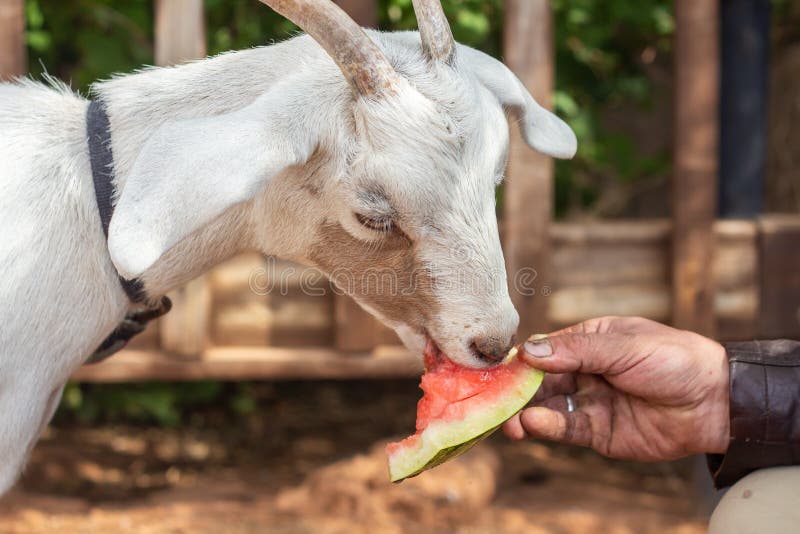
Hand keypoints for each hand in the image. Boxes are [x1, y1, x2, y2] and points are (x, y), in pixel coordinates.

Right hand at [503, 316, 729, 460]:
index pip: (547, 350)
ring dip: (526, 413)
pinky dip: (548, 428)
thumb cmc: (674, 360)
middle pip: (541, 381)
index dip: (522, 360)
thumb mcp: (624, 346)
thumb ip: (575, 351)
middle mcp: (586, 372)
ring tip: (511, 421)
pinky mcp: (599, 433)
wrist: (716, 402)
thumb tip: (528, 351)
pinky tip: (533, 424)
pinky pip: (567, 430)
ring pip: (549, 408)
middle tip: (494, 400)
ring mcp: (591, 403)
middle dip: (517, 391)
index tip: (497, 369)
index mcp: (590, 342)